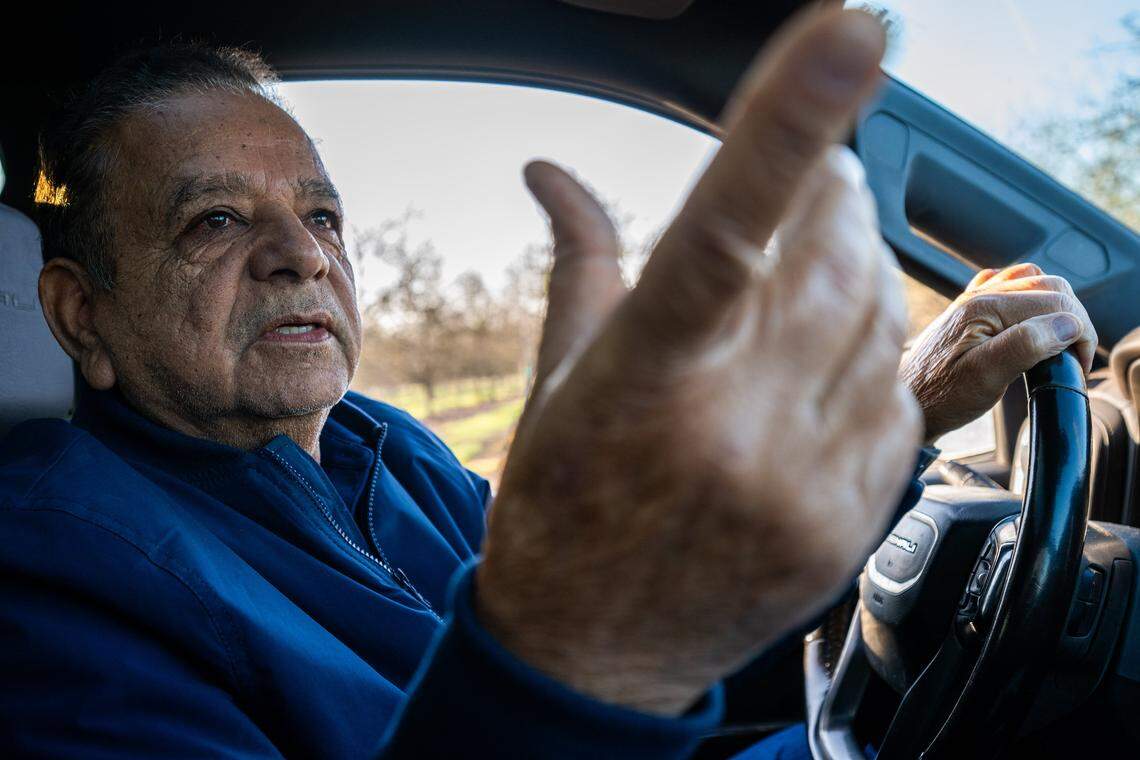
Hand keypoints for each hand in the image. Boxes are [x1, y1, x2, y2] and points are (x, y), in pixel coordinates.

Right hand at [477, 6, 919, 715]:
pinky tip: (825, 360)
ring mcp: (798, 484)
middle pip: (830, 256)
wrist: (591, 649)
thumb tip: (547, 168)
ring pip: (880, 319)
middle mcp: (728, 432)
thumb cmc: (560, 506)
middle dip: (833, 191)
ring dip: (858, 268)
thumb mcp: (558, 380)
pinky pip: (899, 398)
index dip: (784, 128)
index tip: (846, 38)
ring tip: (811, 274)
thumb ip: (579, 258)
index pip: (721, 232)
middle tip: (816, 174)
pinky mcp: (843, 522)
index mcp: (641, 381)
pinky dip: (874, 352)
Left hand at [901, 263, 1096, 444]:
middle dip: (1073, 318)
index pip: (1056, 301)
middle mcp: (980, 295)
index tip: (1079, 363)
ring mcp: (975, 300)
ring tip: (1058, 343)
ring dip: (1056, 308)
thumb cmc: (939, 395)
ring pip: (1034, 284)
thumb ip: (1025, 345)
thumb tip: (1066, 324)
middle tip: (1073, 356)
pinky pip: (1012, 290)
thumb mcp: (986, 376)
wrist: (907, 401)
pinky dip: (1032, 303)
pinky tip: (1031, 326)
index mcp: (986, 307)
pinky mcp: (973, 311)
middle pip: (1051, 287)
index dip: (1080, 331)